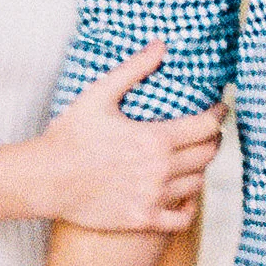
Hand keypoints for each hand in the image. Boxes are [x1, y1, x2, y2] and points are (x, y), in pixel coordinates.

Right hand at [30, 42, 222, 232]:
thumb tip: (161, 46)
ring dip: (200, 168)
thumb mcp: (99, 94)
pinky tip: (184, 195)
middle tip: (209, 132)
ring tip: (194, 158)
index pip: (207, 127)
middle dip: (213, 139)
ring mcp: (153, 197)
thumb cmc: (70, 135)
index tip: (219, 109)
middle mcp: (160, 170)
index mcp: (155, 139)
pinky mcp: (143, 219)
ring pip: (197, 183)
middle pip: (208, 154)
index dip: (218, 115)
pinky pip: (183, 218)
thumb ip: (134, 69)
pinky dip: (190, 206)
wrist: (45, 179)